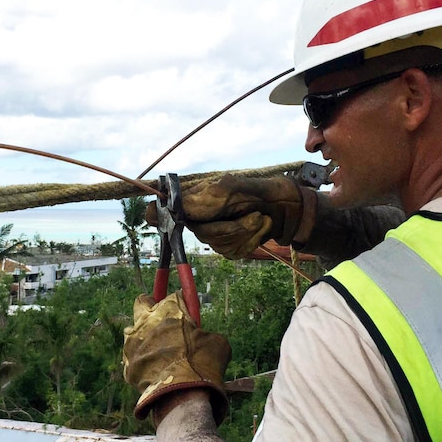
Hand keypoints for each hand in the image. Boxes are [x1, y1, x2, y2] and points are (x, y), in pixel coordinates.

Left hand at [123, 292, 231, 424]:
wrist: (183, 394)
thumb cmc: (203, 364)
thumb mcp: (216, 343)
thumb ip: (206, 334)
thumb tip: (205, 338)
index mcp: (169, 310)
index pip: (173, 296)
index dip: (180, 304)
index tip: (186, 312)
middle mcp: (146, 322)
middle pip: (141, 303)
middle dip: (150, 308)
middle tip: (161, 319)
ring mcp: (133, 344)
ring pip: (132, 332)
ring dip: (143, 338)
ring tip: (159, 352)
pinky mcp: (127, 366)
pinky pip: (133, 359)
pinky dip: (142, 363)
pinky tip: (156, 372)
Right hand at [147, 174, 315, 258]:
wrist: (285, 208)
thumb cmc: (254, 192)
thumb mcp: (224, 190)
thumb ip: (193, 202)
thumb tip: (156, 208)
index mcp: (192, 200)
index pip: (160, 211)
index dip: (158, 216)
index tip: (160, 217)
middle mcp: (198, 219)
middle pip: (200, 233)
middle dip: (228, 225)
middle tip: (249, 213)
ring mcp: (213, 235)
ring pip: (219, 243)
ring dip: (245, 231)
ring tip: (257, 218)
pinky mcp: (228, 249)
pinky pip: (234, 251)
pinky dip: (252, 239)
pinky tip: (260, 226)